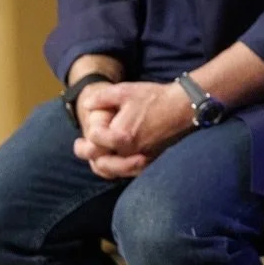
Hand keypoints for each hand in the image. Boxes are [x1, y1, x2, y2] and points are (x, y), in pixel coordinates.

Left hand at [74, 81, 192, 178]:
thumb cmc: (155, 98)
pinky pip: (127, 173)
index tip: (88, 125)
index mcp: (121, 136)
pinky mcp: (150, 162)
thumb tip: (86, 105)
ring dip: (99, 164)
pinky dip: (115, 170)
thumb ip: (101, 98)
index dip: (90, 131)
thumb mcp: (125, 91)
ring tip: (94, 156)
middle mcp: (130, 152)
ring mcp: (141, 159)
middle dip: (86, 152)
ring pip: (111, 171)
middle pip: (99, 161)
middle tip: (79, 145)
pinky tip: (113, 161)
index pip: (94, 139)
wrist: (184, 107)